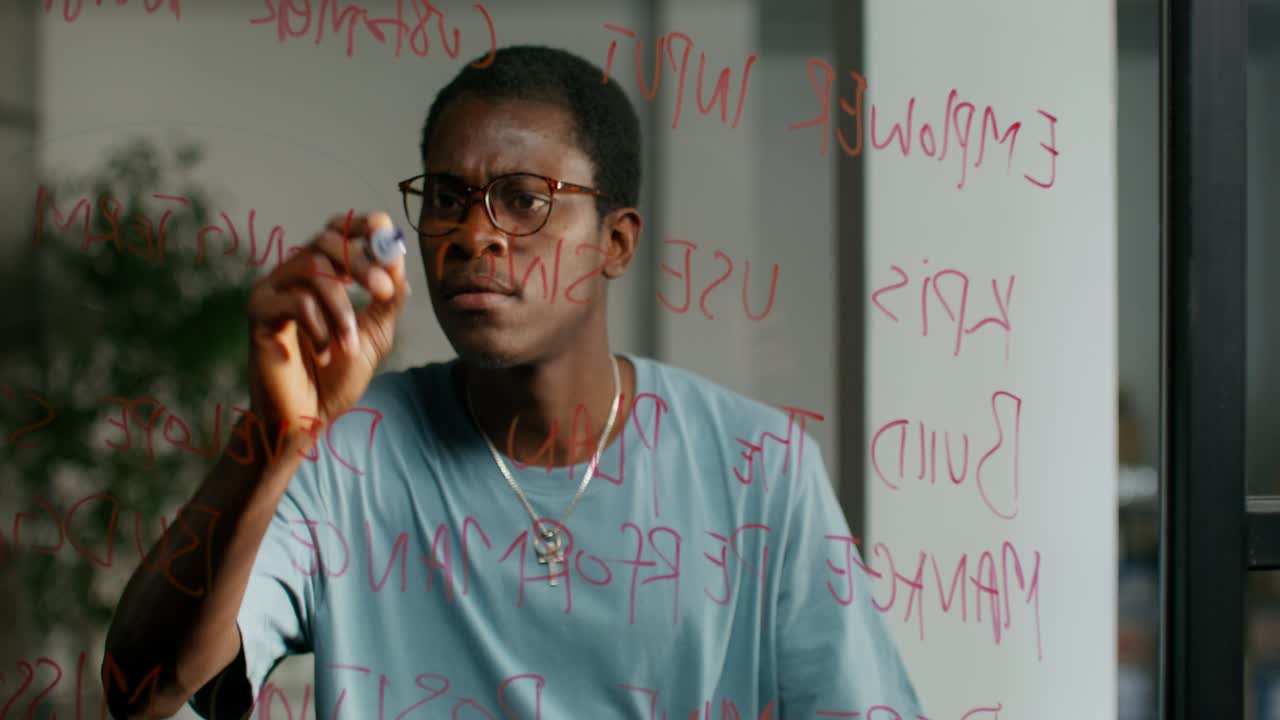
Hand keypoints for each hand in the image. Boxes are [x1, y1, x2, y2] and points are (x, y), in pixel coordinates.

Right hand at [246, 211, 410, 436]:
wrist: (308, 417)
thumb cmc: (336, 378)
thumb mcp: (374, 335)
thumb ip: (387, 301)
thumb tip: (398, 263)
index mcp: (322, 276)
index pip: (336, 231)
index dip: (358, 224)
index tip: (382, 227)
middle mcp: (294, 276)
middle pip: (325, 242)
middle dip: (361, 264)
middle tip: (383, 291)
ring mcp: (273, 291)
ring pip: (312, 271)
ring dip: (341, 310)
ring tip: (349, 345)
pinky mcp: (258, 313)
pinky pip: (295, 303)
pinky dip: (319, 330)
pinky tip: (324, 355)